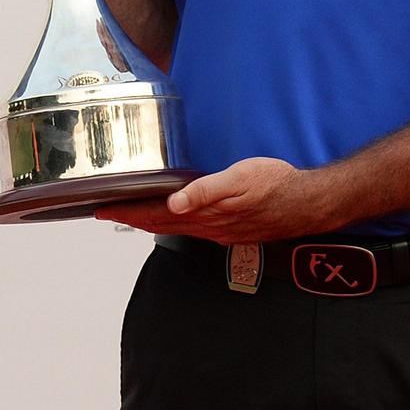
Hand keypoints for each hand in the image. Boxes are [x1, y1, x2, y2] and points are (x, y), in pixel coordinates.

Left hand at [96, 158, 327, 243]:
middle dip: (130, 217)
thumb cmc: (275, 185)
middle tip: (103, 210)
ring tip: (128, 213)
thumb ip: (206, 191)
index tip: (100, 208)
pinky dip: (170, 221)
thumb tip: (174, 202)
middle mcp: (207, 227)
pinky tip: (170, 215)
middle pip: (158, 223)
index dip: (126, 212)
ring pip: (173, 226)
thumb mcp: (241, 179)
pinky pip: (190, 227)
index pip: (155, 214)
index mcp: (204, 215)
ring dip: (147, 220)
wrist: (308, 203)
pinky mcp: (228, 227)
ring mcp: (218, 230)